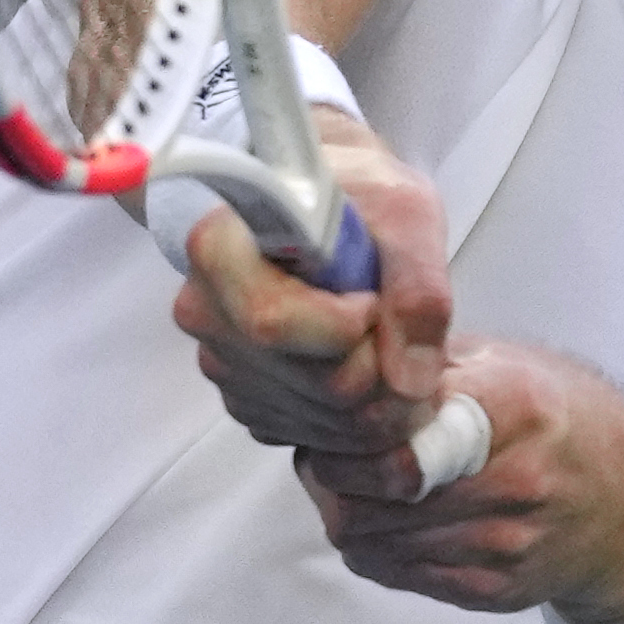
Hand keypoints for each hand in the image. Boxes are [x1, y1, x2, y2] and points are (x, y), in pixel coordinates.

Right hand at [170, 111, 454, 459]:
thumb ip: (416, 287)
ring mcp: (223, 361)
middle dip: (388, 371)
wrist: (329, 196)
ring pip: (324, 420)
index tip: (374, 296)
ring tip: (396, 342)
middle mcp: (207, 311)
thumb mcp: (403, 211)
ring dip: (383, 400)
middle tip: (410, 329)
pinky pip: (314, 435)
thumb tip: (410, 378)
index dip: (347, 327)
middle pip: (316, 384)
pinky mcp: (247, 397)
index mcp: (221, 246)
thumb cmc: (356, 188)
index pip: (274, 323)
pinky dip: (360, 418)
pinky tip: (370, 365)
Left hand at [293, 338, 623, 623]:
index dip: (345, 428)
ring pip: (369, 539)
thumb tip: (348, 360)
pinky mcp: (494, 589)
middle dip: (330, 472)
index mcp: (516, 407)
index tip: (334, 418)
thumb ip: (433, 362)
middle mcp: (515, 479)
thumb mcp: (511, 364)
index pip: (394, 429)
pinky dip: (371, 545)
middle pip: (370, 493)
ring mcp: (506, 542)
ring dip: (343, 510)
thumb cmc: (563, 421)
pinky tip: (385, 518)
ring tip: (352, 483)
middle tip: (325, 453)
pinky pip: (394, 572)